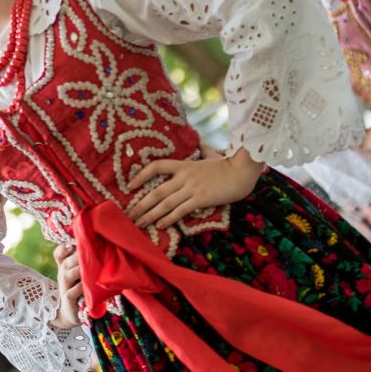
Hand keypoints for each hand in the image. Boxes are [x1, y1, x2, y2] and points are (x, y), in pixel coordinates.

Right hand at [50, 242, 81, 327]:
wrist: (70, 313)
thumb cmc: (79, 290)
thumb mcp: (80, 275)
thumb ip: (85, 264)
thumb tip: (101, 249)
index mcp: (65, 267)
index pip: (59, 254)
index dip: (63, 248)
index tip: (72, 244)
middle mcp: (63, 275)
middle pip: (66, 263)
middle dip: (76, 257)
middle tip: (89, 252)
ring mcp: (64, 288)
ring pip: (67, 275)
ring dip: (78, 270)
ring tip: (89, 267)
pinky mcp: (68, 300)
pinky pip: (72, 292)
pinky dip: (79, 288)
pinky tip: (87, 285)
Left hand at [126, 147, 264, 230]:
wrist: (242, 172)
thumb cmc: (228, 165)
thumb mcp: (212, 155)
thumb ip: (204, 151)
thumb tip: (202, 145)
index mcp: (184, 164)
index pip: (157, 166)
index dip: (141, 175)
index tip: (130, 185)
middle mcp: (184, 176)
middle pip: (157, 191)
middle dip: (141, 204)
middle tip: (129, 215)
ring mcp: (192, 187)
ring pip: (166, 203)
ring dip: (150, 215)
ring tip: (139, 224)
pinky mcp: (201, 199)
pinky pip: (181, 210)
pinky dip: (169, 218)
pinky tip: (160, 225)